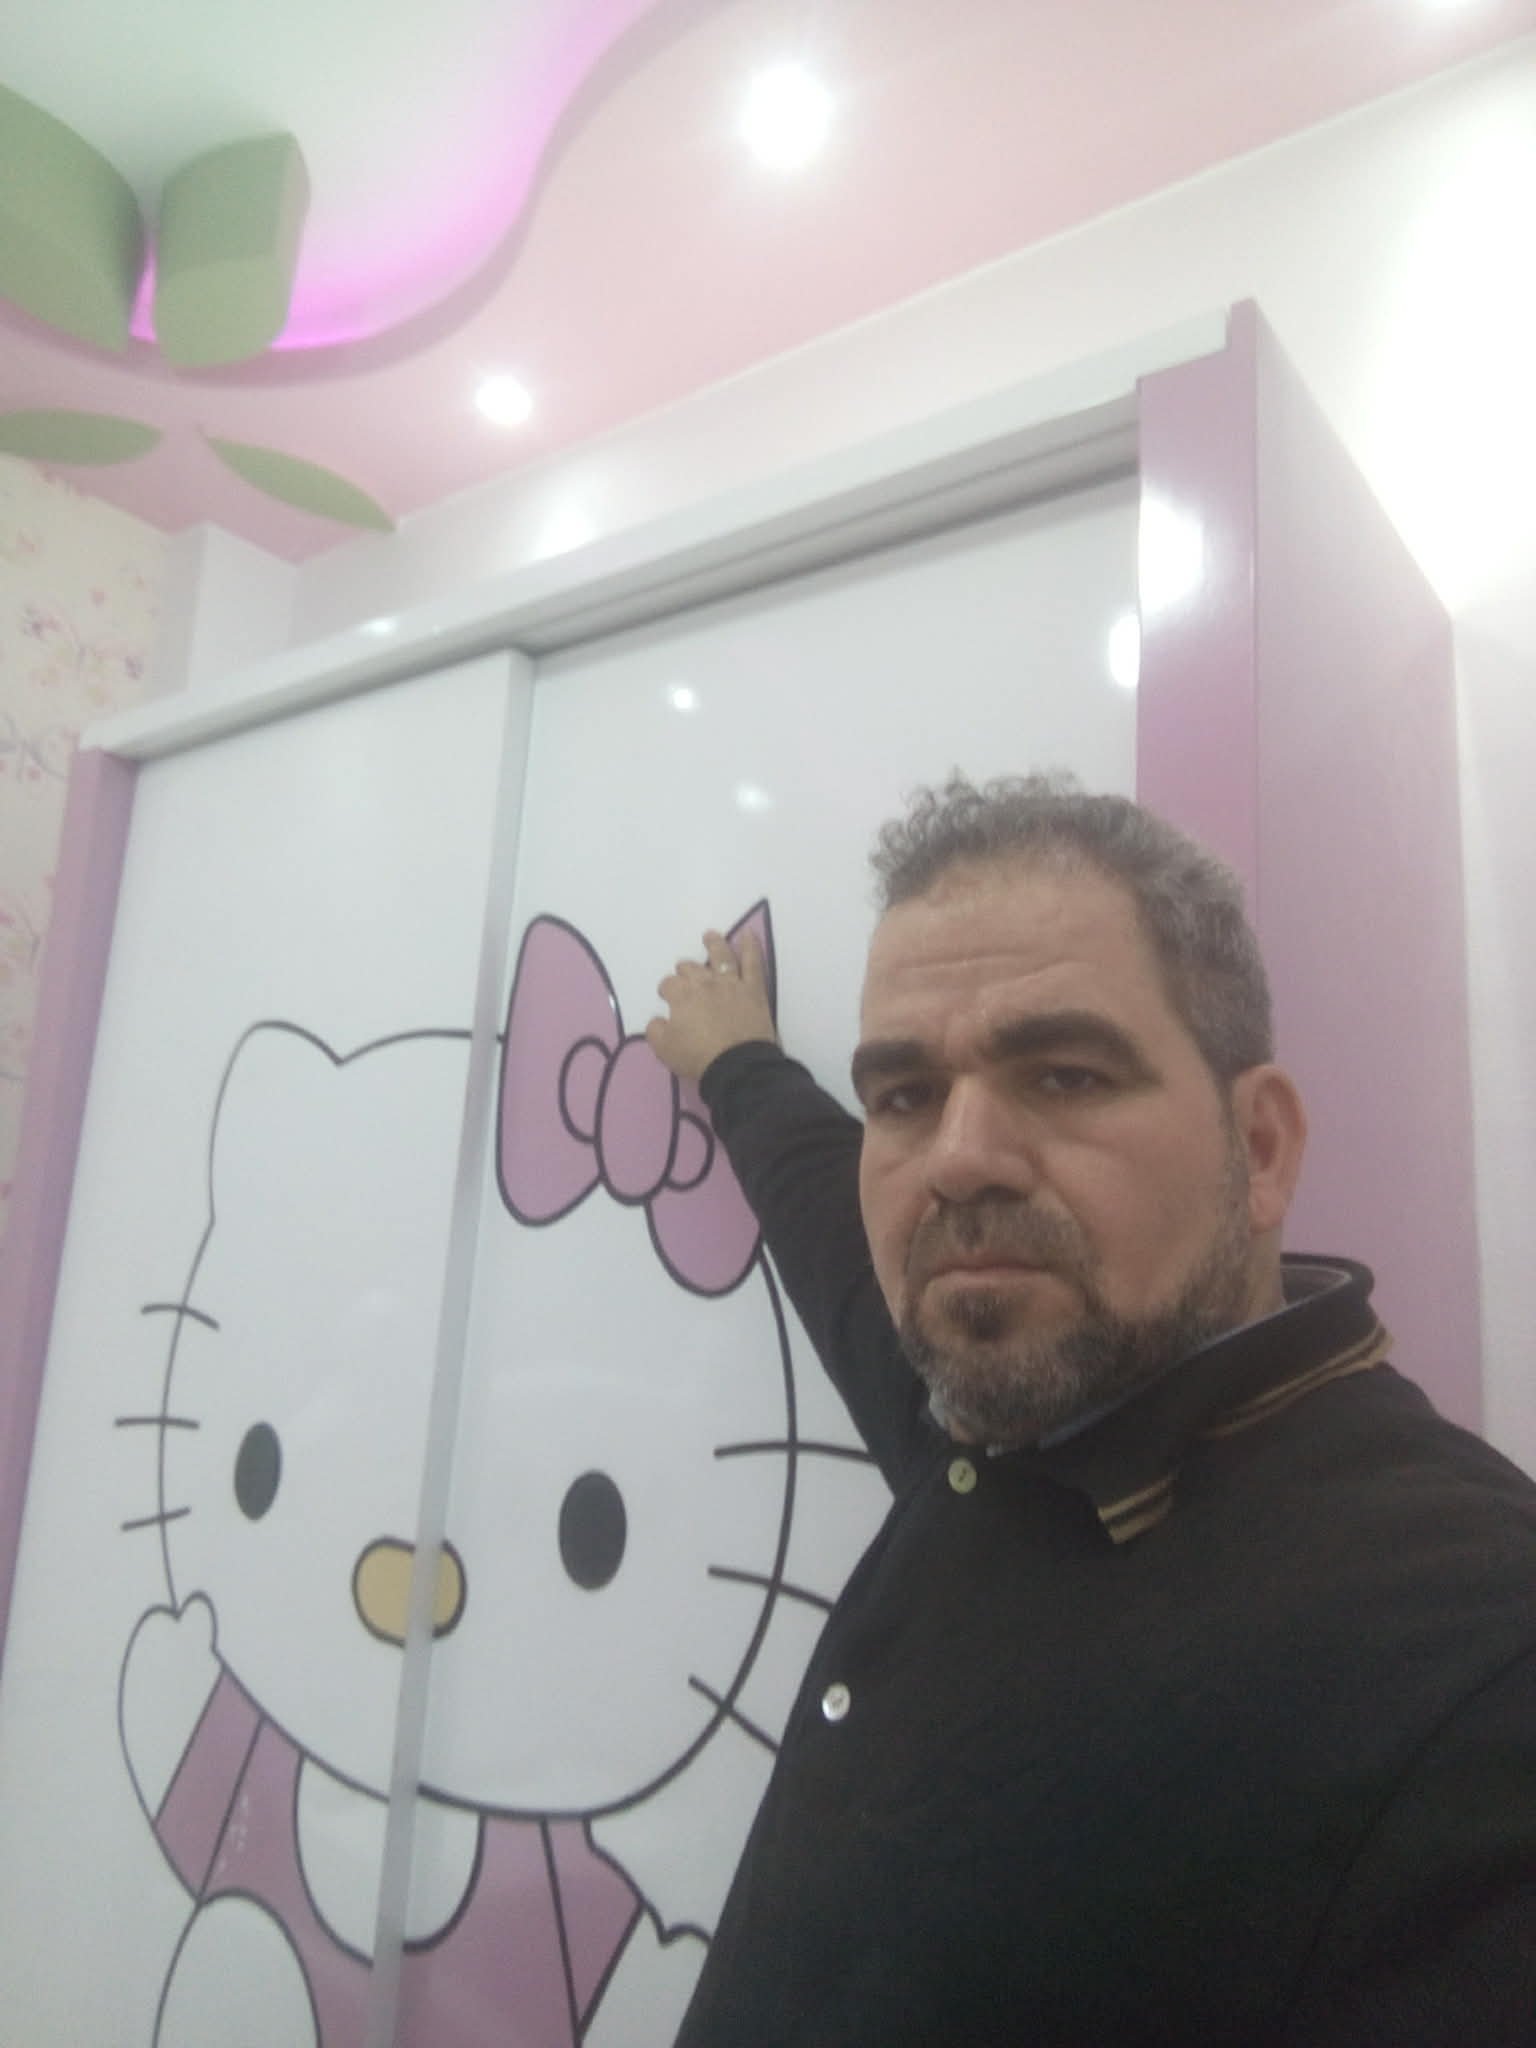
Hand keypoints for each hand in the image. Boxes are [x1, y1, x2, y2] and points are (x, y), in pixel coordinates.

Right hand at [647, 929, 776, 1080]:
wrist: (737, 1065)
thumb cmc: (697, 1057)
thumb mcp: (663, 1048)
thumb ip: (655, 1030)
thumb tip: (658, 1020)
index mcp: (682, 995)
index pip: (669, 984)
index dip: (666, 989)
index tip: (666, 996)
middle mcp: (705, 982)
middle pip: (692, 968)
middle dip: (685, 969)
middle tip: (684, 974)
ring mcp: (731, 983)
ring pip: (721, 956)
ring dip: (713, 944)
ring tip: (710, 935)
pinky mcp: (753, 990)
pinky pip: (753, 963)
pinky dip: (751, 946)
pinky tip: (749, 934)